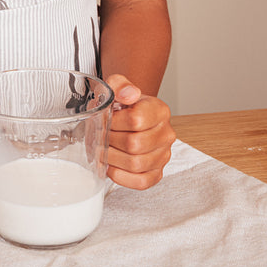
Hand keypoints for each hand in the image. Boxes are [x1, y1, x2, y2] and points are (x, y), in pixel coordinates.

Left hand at [102, 74, 173, 189]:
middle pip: (134, 144)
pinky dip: (122, 176)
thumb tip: (128, 94)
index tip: (106, 119)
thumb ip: (120, 84)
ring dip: (112, 158)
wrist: (128, 117)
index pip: (136, 120)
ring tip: (103, 149)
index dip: (114, 122)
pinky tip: (112, 165)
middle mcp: (166, 134)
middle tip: (100, 136)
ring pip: (136, 164)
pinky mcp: (157, 173)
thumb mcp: (117, 87)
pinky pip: (141, 182)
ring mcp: (163, 155)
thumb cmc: (122, 105)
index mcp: (160, 110)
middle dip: (110, 141)